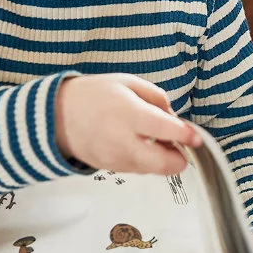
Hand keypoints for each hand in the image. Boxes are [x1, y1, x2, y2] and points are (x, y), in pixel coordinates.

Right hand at [55, 74, 201, 174]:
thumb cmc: (92, 95)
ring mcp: (116, 159)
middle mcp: (123, 142)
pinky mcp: (110, 169)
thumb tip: (174, 117)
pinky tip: (140, 145)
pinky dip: (146, 161)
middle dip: (180, 158)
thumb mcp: (127, 82)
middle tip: (180, 145)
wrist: (56, 116)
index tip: (196, 137)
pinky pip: (138, 170)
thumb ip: (156, 97)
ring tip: (157, 140)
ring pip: (153, 170)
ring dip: (162, 160)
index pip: (167, 130)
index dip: (187, 136)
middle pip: (164, 164)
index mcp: (129, 115)